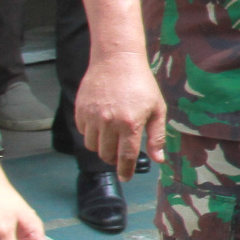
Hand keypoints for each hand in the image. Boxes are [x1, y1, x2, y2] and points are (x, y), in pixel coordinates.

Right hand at [77, 54, 165, 171]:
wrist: (117, 60)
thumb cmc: (142, 84)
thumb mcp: (157, 108)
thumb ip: (157, 136)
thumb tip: (158, 160)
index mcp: (130, 124)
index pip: (126, 157)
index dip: (125, 171)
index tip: (126, 178)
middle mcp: (108, 123)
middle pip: (107, 154)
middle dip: (114, 160)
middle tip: (121, 156)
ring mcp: (92, 116)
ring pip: (92, 145)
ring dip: (102, 148)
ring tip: (112, 140)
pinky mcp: (80, 110)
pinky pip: (83, 132)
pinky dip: (91, 134)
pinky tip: (101, 126)